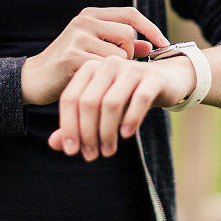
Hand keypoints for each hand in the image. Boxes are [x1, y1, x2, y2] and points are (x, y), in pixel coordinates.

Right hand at [21, 7, 168, 106]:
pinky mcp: (73, 56)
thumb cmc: (70, 65)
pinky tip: (91, 82)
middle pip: (128, 34)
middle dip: (128, 54)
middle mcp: (85, 20)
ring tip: (98, 75)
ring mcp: (78, 36)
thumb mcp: (97, 50)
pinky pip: (106, 68)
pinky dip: (104, 79)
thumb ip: (123, 46)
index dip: (150, 28)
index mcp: (92, 14)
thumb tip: (150, 45)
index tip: (164, 43)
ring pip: (119, 54)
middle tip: (114, 67)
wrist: (34, 79)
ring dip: (115, 70)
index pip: (131, 14)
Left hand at [47, 53, 196, 160]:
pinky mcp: (152, 77)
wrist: (167, 80)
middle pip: (89, 102)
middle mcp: (108, 64)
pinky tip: (126, 134)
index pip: (70, 98)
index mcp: (90, 68)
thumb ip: (77, 124)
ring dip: (107, 132)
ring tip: (107, 151)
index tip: (71, 151)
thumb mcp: (102, 110)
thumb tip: (54, 144)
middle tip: (91, 155)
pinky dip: (131, 119)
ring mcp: (131, 68)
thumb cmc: (128, 96)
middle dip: (87, 133)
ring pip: (111, 103)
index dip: (68, 126)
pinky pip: (139, 99)